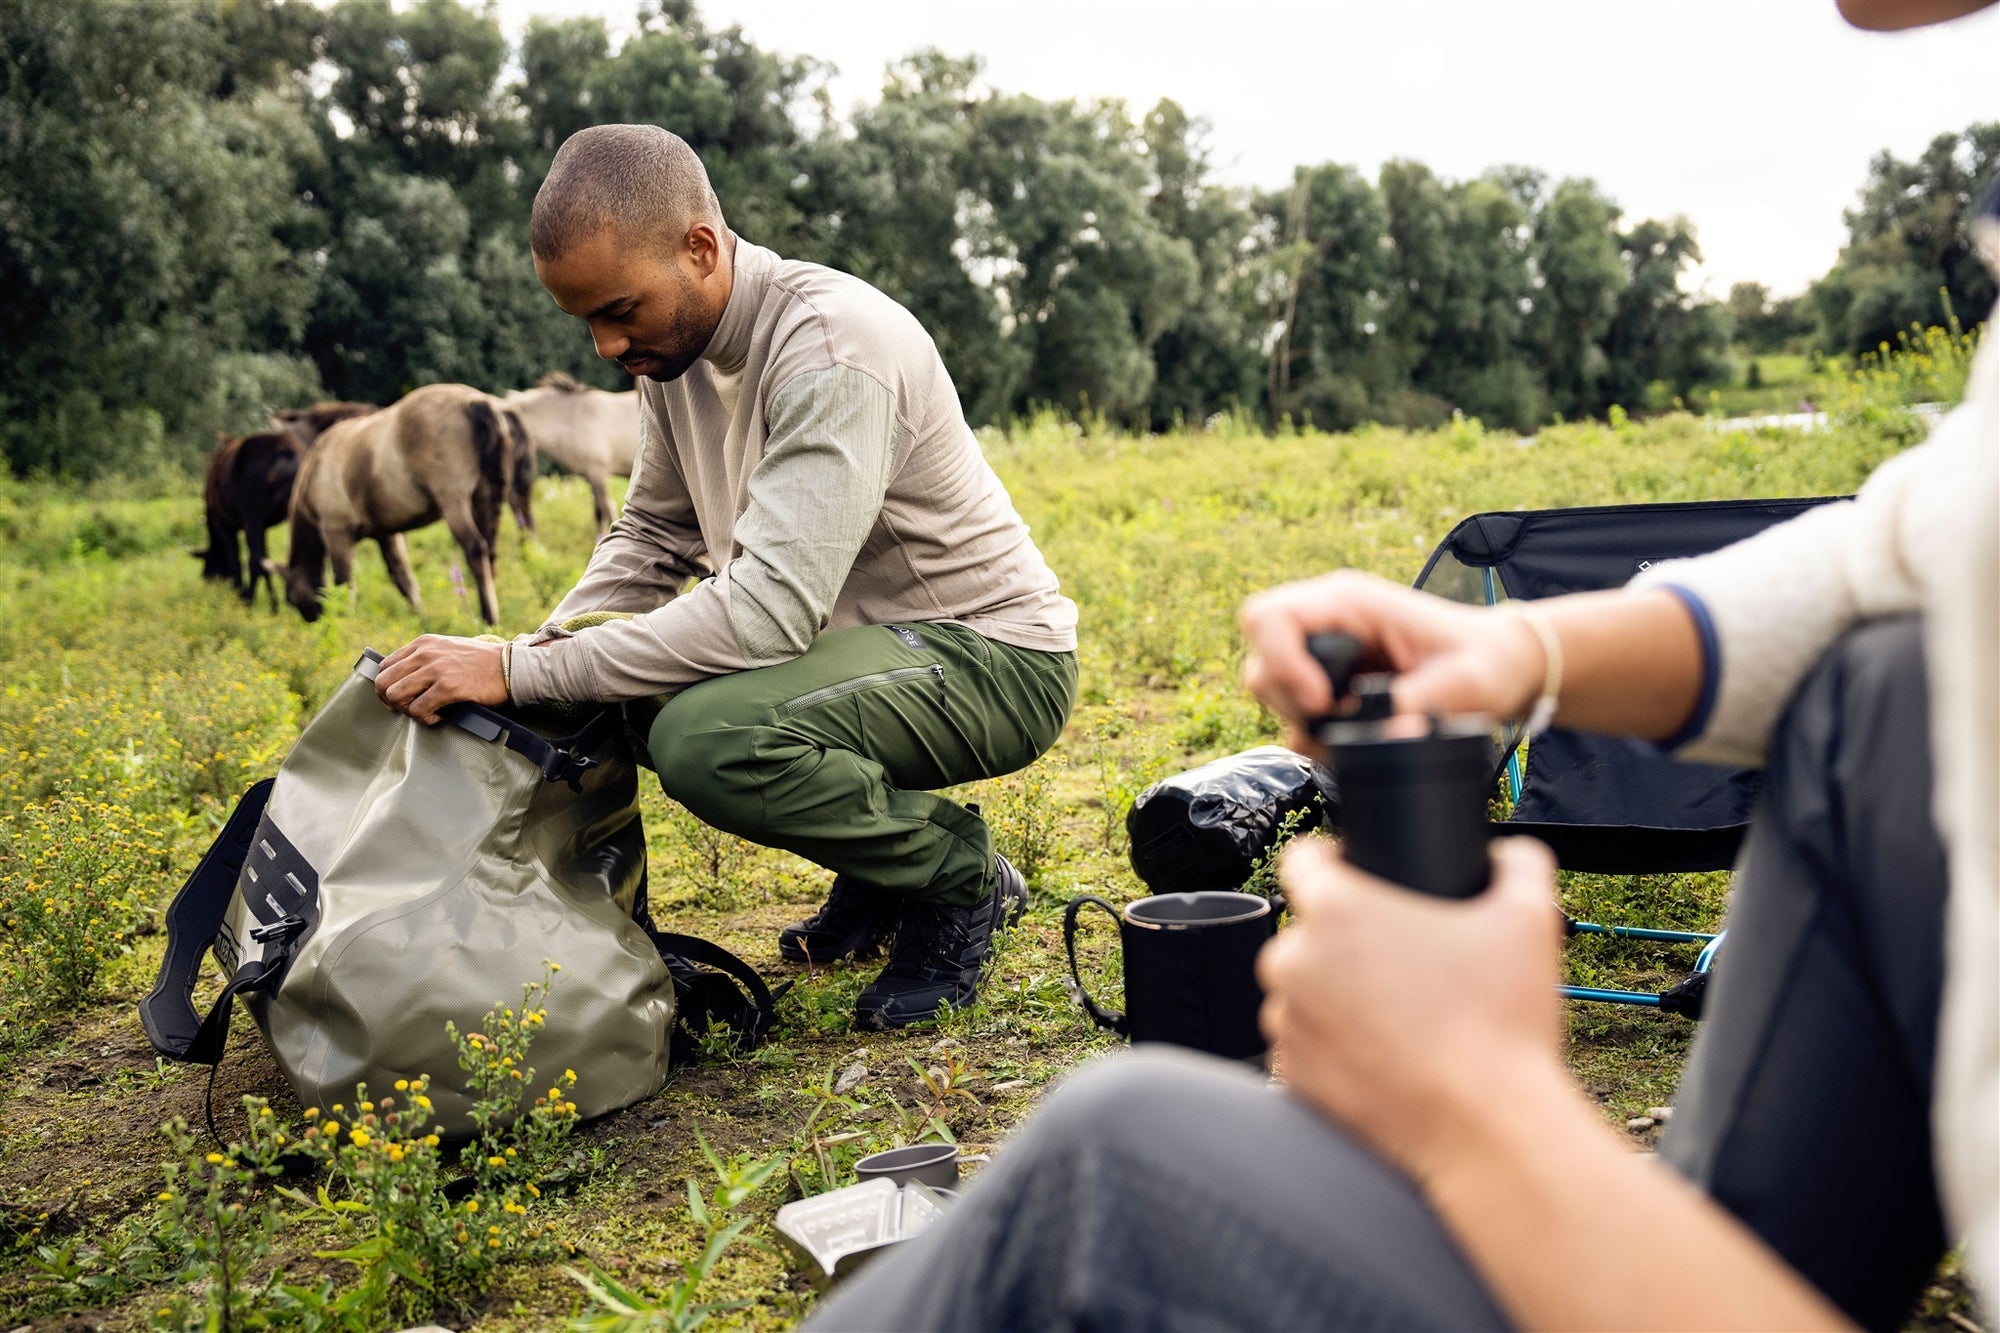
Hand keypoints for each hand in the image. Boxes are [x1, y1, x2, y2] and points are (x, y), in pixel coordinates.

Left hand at [375, 635, 507, 724]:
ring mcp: (436, 669)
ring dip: (407, 711)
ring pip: (396, 696)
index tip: (397, 699)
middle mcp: (425, 653)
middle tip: (408, 710)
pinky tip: (439, 717)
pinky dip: (425, 719)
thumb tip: (405, 679)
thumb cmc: (482, 663)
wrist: (511, 667)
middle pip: (384, 683)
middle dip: (391, 702)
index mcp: (423, 643)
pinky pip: (419, 709)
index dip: (386, 687)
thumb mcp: (448, 649)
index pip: (385, 666)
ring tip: (425, 713)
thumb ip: (426, 658)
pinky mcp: (448, 687)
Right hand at [1238, 571, 1544, 751]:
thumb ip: (1422, 705)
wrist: (1500, 667)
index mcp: (1349, 602)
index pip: (1269, 618)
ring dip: (1299, 717)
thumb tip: (1384, 736)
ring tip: (1351, 729)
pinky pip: (1290, 709)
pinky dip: (1312, 732)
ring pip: (1268, 686)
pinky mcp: (1327, 680)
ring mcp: (1322, 650)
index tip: (1322, 703)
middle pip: (1261, 659)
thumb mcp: (1466, 683)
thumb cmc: (1486, 662)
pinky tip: (1352, 736)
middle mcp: (1326, 620)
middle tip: (1338, 721)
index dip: (1281, 664)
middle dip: (1290, 700)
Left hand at [1257, 836, 1565, 1183]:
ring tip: (1403, 1015)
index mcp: (1336, 910)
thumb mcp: (1531, 917)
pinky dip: (1336, 1045)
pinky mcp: (1290, 1075)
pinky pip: (1307, 1043)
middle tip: (1406, 964)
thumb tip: (1508, 856)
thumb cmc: (1503, 1025)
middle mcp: (1294, 961)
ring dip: (1338, 994)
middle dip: (1348, 940)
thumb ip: (1518, 863)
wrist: (1489, 1130)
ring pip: (1305, 989)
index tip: (1359, 878)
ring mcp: (1286, 1022)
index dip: (1333, 861)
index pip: (1303, 859)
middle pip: (1309, 930)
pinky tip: (1387, 1054)